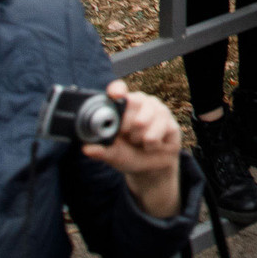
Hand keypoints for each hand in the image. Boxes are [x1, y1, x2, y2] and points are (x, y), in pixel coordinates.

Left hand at [89, 83, 182, 217]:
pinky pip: (155, 134)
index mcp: (124, 104)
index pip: (120, 88)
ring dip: (138, 138)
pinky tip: (152, 145)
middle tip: (126, 135)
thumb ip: (101, 150)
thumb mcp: (112, 154)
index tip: (114, 95)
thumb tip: (86, 149)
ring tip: (139, 141)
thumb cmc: (128, 154)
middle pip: (130, 103)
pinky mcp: (170, 122)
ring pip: (142, 121)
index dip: (117, 90)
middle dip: (124, 125)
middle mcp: (141, 102)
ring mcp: (158, 110)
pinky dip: (150, 145)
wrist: (151, 168)